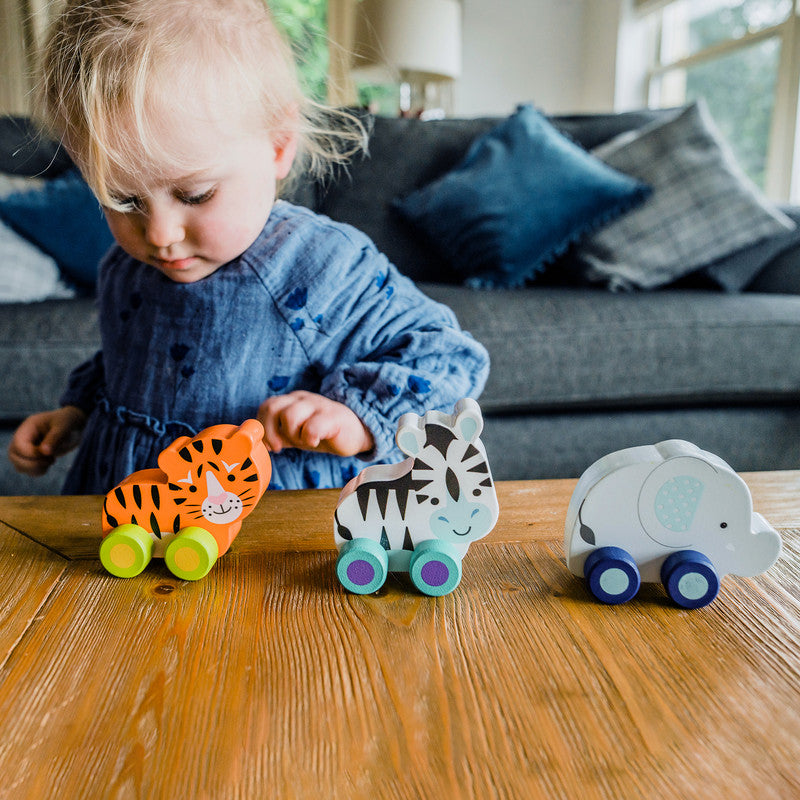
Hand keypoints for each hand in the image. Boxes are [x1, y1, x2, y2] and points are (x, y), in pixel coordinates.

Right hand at [8, 406, 86, 476]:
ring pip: (19, 466)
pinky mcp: (31, 458)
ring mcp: (25, 449)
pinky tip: (50, 462)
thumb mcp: (64, 426)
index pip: (19, 445)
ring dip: (35, 469)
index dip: (31, 454)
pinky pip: (27, 470)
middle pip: (14, 457)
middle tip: (51, 459)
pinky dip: (38, 471)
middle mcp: (23, 439)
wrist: (72, 426)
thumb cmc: (67, 422)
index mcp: (28, 428)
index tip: (49, 454)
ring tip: (51, 460)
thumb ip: (55, 437)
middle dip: (32, 464)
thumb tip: (44, 452)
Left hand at [258, 391, 373, 456]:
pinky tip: (316, 441)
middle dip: (273, 431)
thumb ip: (279, 435)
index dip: (264, 426)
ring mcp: (318, 405)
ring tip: (304, 442)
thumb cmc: (324, 432)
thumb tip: (258, 444)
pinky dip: (310, 438)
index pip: (267, 405)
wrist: (357, 432)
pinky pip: (313, 426)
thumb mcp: (297, 433)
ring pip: (290, 416)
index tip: (271, 445)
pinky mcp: (333, 417)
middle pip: (273, 407)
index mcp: (293, 401)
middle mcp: (303, 400)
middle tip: (282, 447)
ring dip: (293, 435)